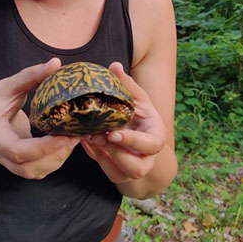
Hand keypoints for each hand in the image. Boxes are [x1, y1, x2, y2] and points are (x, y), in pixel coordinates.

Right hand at [0, 58, 80, 178]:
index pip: (15, 150)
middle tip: (76, 136)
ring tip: (75, 139)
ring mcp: (7, 162)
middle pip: (26, 167)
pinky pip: (38, 170)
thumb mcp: (9, 84)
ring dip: (57, 159)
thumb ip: (31, 75)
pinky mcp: (19, 163)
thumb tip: (56, 64)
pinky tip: (66, 143)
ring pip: (33, 172)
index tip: (64, 136)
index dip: (42, 147)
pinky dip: (54, 160)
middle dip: (55, 155)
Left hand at [81, 62, 166, 183]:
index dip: (133, 141)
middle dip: (114, 153)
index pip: (152, 145)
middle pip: (136, 166)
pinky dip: (95, 157)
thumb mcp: (136, 98)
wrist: (138, 134)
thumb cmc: (138, 113)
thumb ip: (127, 85)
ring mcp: (134, 169)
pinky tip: (86, 140)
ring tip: (88, 136)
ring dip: (102, 156)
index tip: (113, 134)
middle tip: (95, 135)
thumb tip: (114, 66)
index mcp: (156, 137)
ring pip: (120, 174)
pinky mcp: (119, 175)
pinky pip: (107, 172)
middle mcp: (148, 158)